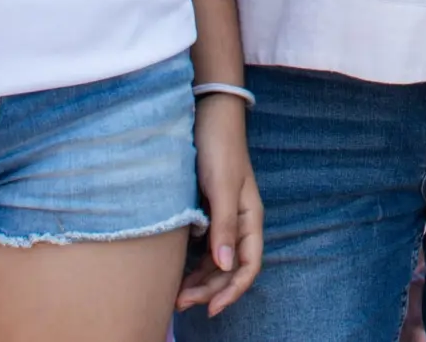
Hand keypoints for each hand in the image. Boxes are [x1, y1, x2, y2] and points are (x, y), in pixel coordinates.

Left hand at [177, 95, 261, 317]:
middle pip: (228, 268)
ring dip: (199, 281)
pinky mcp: (205, 212)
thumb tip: (225, 266)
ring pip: (214, 261)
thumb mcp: (221, 187)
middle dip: (209, 289)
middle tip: (180, 303)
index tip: (211, 308)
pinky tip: (177, 273)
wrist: (205, 115)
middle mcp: (238, 222)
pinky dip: (192, 265)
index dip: (233, 290)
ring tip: (176, 296)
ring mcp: (221, 218)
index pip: (248, 265)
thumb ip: (224, 226)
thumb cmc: (217, 148)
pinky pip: (202, 248)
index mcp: (249, 218)